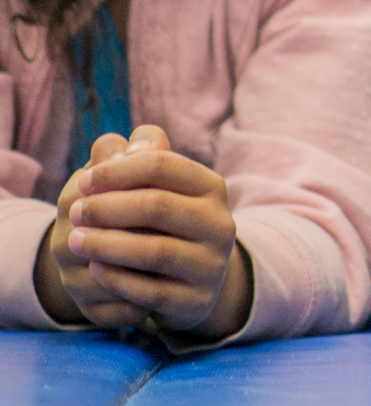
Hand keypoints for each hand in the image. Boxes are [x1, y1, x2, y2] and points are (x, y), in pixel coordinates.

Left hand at [55, 126, 255, 339]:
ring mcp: (211, 264)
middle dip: (107, 208)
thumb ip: (135, 160)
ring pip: (155, 251)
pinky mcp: (196, 299)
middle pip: (158, 206)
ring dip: (107, 244)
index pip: (162, 164)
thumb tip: (113, 147)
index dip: (117, 170)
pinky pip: (152, 291)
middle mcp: (220, 224)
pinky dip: (118, 279)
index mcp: (211, 188)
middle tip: (74, 213)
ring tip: (75, 241)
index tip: (84, 180)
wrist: (192, 278)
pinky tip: (96, 269)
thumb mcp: (157, 188)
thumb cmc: (165, 223)